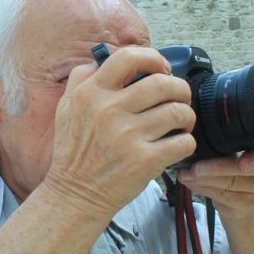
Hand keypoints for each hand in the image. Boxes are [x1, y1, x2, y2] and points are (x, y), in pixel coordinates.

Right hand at [45, 47, 196, 218]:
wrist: (75, 195)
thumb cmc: (73, 153)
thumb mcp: (66, 108)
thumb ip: (82, 78)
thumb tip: (106, 57)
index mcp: (90, 94)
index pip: (129, 57)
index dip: (153, 58)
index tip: (161, 68)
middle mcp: (109, 111)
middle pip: (163, 83)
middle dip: (179, 88)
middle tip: (179, 97)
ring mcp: (128, 136)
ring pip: (178, 111)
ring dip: (186, 115)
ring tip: (181, 122)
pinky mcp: (144, 161)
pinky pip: (183, 142)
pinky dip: (187, 141)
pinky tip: (178, 143)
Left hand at [176, 149, 253, 222]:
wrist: (248, 194)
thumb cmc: (240, 161)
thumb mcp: (241, 148)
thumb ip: (231, 143)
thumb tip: (199, 138)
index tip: (241, 165)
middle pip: (240, 175)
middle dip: (212, 170)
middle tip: (192, 168)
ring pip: (229, 190)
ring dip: (203, 183)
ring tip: (185, 175)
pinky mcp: (249, 210)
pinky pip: (224, 202)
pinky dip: (205, 192)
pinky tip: (193, 185)